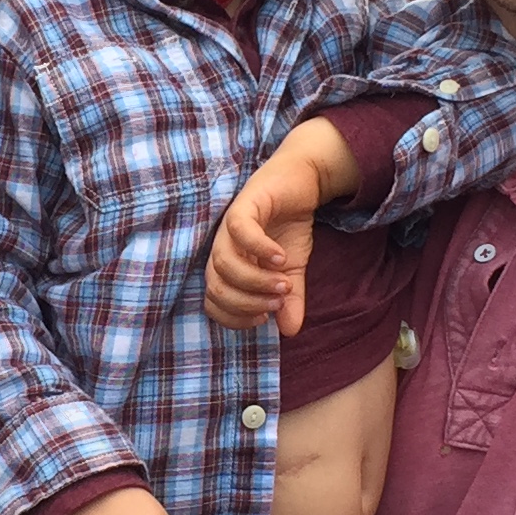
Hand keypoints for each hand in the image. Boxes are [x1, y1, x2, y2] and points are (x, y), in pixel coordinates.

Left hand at [206, 119, 360, 336]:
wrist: (302, 182)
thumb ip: (290, 300)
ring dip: (255, 280)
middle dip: (246, 302)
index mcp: (227, 266)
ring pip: (224, 262)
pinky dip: (258, 249)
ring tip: (283, 284)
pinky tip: (280, 258)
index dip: (235, 317)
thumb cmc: (288, 226)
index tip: (265, 319)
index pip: (213, 301)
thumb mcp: (293, 270)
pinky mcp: (243, 203)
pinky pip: (239, 230)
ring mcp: (229, 225)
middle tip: (277, 303)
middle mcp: (222, 247)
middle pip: (215, 285)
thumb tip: (290, 332)